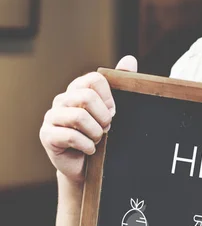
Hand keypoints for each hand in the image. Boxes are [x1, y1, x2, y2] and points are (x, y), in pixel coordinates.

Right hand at [39, 56, 137, 182]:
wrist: (86, 167)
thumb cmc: (100, 136)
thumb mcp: (112, 111)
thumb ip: (119, 84)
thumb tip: (130, 59)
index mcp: (78, 90)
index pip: (95, 79)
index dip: (109, 98)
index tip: (113, 113)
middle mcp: (62, 100)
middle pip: (86, 96)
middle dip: (103, 117)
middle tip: (106, 129)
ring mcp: (52, 117)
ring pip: (79, 117)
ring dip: (96, 133)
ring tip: (98, 140)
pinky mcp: (47, 135)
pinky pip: (71, 137)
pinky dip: (88, 146)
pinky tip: (90, 150)